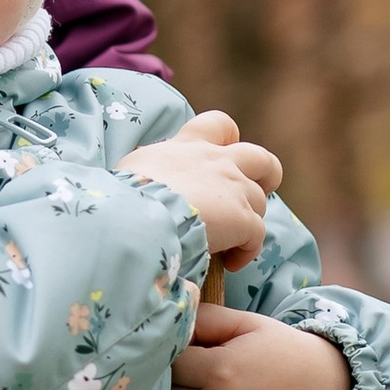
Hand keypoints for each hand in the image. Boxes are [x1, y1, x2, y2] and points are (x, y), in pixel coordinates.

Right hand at [124, 105, 281, 270]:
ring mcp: (233, 188)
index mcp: (188, 145)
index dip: (228, 139)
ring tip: (228, 242)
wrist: (135, 218)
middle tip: (251, 198)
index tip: (225, 154)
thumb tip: (147, 189)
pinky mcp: (242, 219)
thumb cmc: (124, 197)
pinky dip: (247, 250)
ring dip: (248, 221)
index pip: (218, 125)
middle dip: (265, 176)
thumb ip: (152, 172)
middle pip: (260, 158)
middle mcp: (216, 161)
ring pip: (258, 202)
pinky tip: (231, 264)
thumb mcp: (133, 171)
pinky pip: (257, 236)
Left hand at [170, 302, 349, 389]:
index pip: (170, 365)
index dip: (174, 359)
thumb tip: (172, 322)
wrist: (331, 389)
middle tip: (192, 380)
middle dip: (174, 386)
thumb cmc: (285, 352)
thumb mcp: (249, 324)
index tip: (188, 358)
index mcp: (219, 369)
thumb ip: (206, 318)